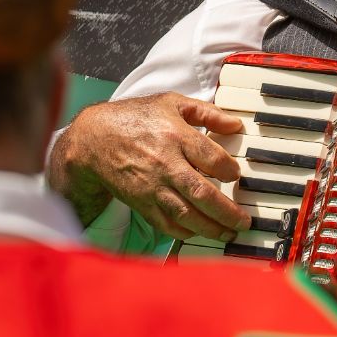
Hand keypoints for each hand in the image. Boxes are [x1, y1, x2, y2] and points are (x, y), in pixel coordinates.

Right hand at [47, 93, 246, 239]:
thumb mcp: (172, 103)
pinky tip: (199, 233)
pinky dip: (183, 232)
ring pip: (185, 213)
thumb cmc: (135, 118)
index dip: (230, 170)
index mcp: (175, 136)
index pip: (212, 159)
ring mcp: (152, 187)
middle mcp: (165, 165)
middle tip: (244, 221)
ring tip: (229, 233)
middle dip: (227, 211)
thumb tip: (236, 124)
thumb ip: (207, 113)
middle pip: (201, 192)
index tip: (237, 174)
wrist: (92, 139)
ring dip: (210, 228)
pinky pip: (164, 223)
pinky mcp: (140, 202)